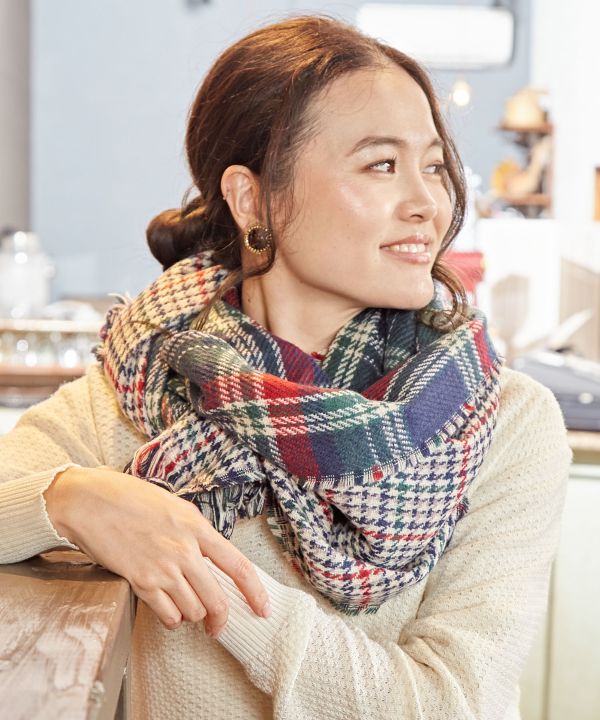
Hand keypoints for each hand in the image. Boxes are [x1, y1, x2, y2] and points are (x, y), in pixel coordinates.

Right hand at [44, 466, 270, 635]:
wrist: (92, 502)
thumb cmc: (131, 499)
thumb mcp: (174, 506)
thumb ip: (195, 531)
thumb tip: (210, 554)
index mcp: (197, 526)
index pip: (238, 565)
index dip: (255, 592)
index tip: (262, 608)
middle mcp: (185, 549)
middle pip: (217, 599)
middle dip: (220, 620)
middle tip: (217, 627)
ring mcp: (163, 567)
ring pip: (194, 611)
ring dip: (192, 616)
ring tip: (184, 607)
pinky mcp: (141, 581)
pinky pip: (168, 616)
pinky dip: (171, 620)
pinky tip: (167, 610)